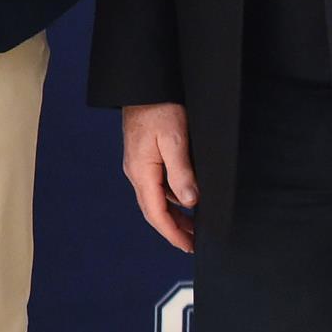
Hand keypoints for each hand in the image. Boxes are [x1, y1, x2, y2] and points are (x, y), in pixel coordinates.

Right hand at [121, 101, 197, 252]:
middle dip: (173, 229)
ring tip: (195, 225)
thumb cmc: (158, 107)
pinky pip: (157, 185)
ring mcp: (139, 164)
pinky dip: (172, 198)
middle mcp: (136, 171)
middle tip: (194, 243)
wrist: (143, 84)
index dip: (173, 233)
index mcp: (141, 171)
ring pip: (156, 198)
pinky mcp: (144, 155)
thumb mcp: (174, 139)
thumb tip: (189, 202)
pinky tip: (186, 198)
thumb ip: (181, 172)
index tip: (189, 247)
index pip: (156, 213)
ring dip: (174, 215)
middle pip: (154, 210)